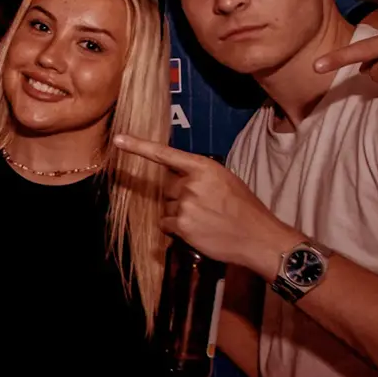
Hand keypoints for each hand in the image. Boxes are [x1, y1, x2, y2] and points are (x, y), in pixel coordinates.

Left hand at [112, 134, 299, 273]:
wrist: (258, 237)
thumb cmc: (245, 209)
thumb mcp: (226, 180)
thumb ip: (200, 176)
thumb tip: (179, 178)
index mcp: (203, 167)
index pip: (165, 154)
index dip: (139, 146)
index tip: (119, 140)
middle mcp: (190, 183)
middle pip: (167, 187)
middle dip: (179, 196)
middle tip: (204, 207)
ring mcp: (184, 204)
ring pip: (166, 206)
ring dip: (178, 213)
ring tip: (205, 220)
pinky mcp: (181, 225)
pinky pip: (166, 224)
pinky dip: (176, 229)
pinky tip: (197, 231)